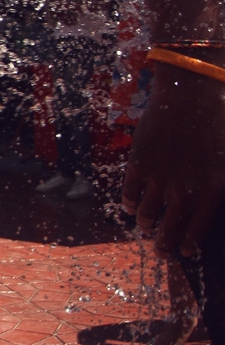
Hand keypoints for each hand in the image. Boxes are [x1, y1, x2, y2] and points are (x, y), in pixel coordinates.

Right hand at [122, 63, 224, 255]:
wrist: (193, 92)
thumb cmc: (222, 118)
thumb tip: (219, 198)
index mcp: (213, 189)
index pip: (197, 229)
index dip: (188, 244)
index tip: (185, 252)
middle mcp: (184, 190)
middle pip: (169, 229)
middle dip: (164, 244)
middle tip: (162, 252)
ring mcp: (159, 178)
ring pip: (147, 214)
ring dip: (146, 224)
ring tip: (146, 227)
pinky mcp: (140, 164)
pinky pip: (130, 193)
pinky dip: (130, 204)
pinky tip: (132, 207)